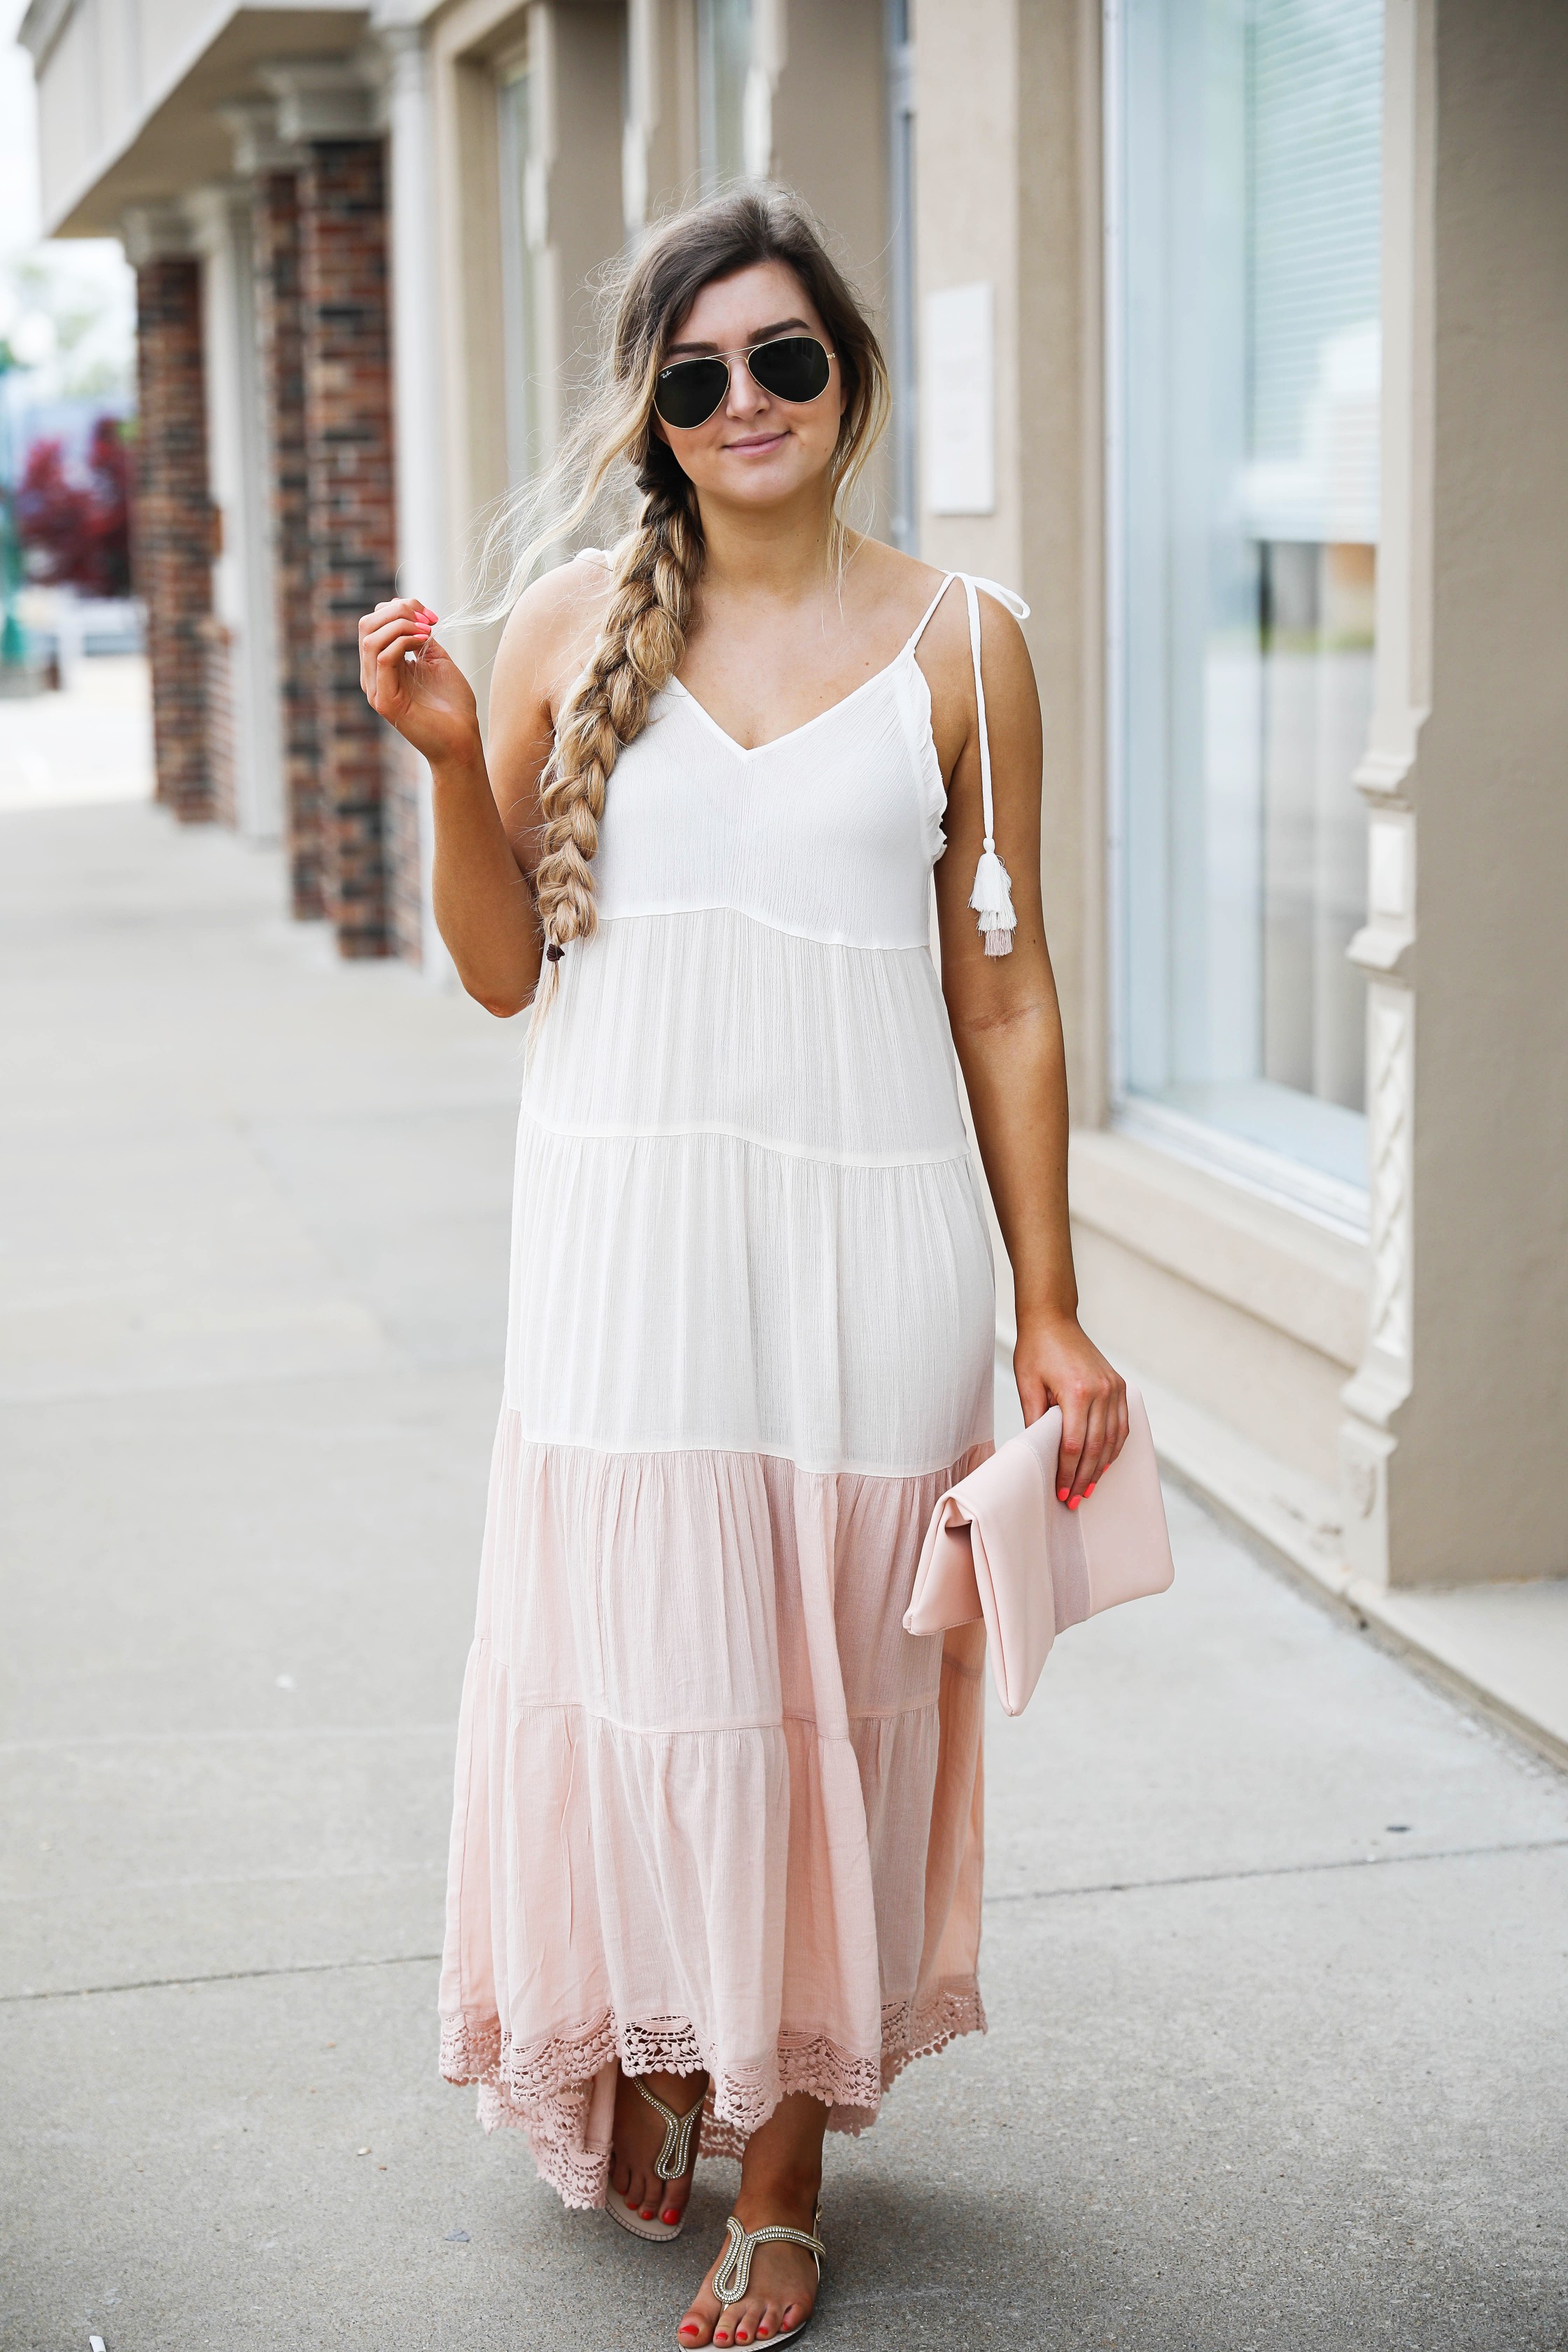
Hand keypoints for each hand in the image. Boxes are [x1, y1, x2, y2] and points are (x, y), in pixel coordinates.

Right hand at [358, 597, 481, 768]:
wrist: (462, 741)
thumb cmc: (453, 706)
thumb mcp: (437, 662)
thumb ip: (421, 639)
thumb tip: (412, 615)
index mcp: (383, 667)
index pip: (375, 623)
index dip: (400, 608)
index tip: (431, 615)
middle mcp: (374, 677)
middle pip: (367, 626)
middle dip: (398, 611)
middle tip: (427, 619)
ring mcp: (377, 690)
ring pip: (371, 639)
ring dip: (400, 625)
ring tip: (427, 631)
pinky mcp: (385, 701)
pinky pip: (383, 658)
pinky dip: (403, 642)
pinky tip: (424, 642)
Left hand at [1015, 1312, 1127, 1507]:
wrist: (1054, 1319)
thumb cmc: (1036, 1350)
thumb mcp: (1027, 1385)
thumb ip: (1035, 1421)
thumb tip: (1038, 1454)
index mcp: (1077, 1392)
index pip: (1074, 1445)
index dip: (1068, 1472)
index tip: (1062, 1492)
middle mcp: (1102, 1391)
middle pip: (1096, 1447)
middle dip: (1085, 1477)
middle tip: (1075, 1500)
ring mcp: (1114, 1388)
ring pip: (1114, 1439)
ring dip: (1102, 1467)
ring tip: (1089, 1488)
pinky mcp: (1119, 1386)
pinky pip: (1122, 1424)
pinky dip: (1115, 1446)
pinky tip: (1104, 1462)